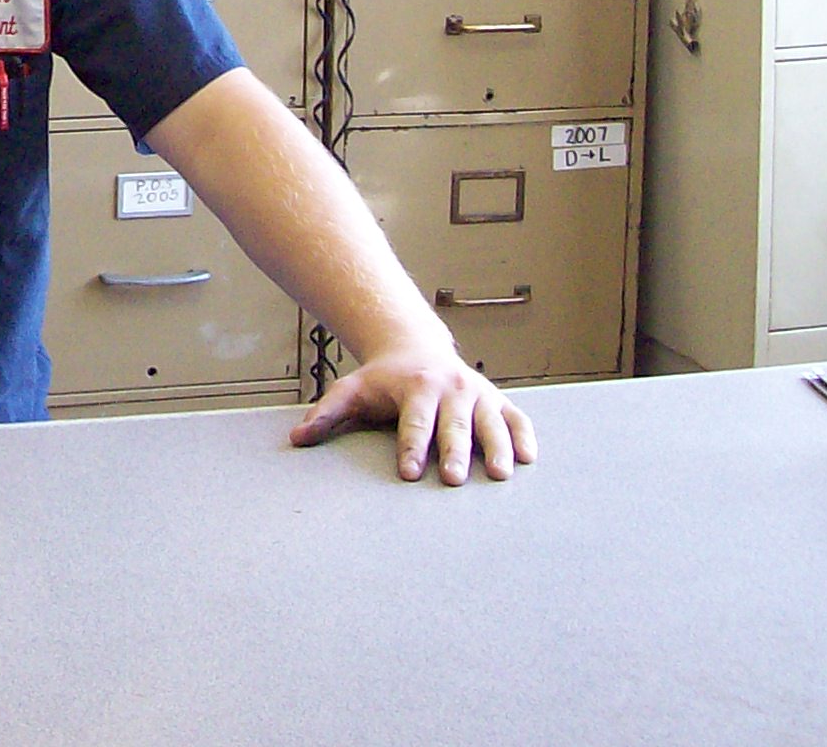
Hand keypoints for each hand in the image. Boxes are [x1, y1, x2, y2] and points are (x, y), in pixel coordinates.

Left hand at [289, 343, 537, 484]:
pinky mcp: (496, 400)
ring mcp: (477, 394)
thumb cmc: (382, 379)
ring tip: (501, 474)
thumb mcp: (351, 389)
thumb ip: (326, 413)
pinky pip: (516, 417)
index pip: (413, 422)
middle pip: (453, 426)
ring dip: (497, 448)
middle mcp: (451, 388)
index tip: (407, 472)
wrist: (415, 348)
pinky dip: (524, 435)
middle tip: (452, 479)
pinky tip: (529, 458)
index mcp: (416, 387)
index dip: (410, 448)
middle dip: (454, 452)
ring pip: (490, 422)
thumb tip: (297, 439)